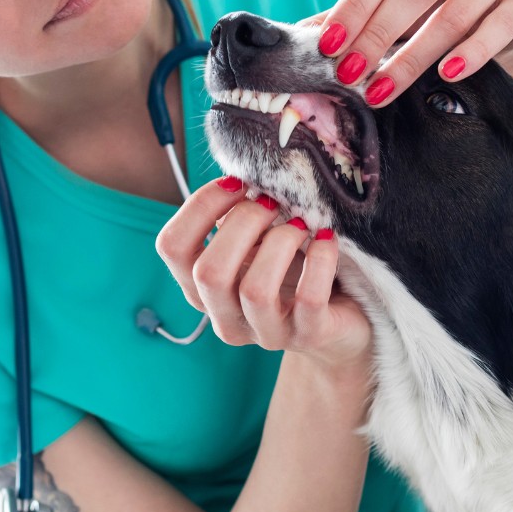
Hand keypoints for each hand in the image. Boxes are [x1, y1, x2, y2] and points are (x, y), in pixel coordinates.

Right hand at [155, 177, 371, 370]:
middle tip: (273, 202)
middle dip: (243, 223)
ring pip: (255, 291)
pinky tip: (327, 239)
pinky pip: (308, 299)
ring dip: (280, 242)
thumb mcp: (255, 242)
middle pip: (208, 272)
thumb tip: (242, 174)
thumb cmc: (290, 270)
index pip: (172, 247)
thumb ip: (237, 216)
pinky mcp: (309, 337)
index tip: (237, 183)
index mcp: (200, 288)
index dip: (200, 206)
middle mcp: (224, 317)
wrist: (340, 320)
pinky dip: (320, 260)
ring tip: (301, 224)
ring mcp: (265, 333)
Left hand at [304, 0, 512, 106]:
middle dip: (377, 34)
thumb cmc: (432, 6)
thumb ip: (350, 14)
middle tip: (348, 73)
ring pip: (456, 10)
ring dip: (414, 56)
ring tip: (382, 89)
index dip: (354, 5)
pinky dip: (471, 51)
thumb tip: (295, 36)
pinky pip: (500, 25)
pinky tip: (446, 74)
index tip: (328, 46)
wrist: (498, 23)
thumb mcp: (389, 3)